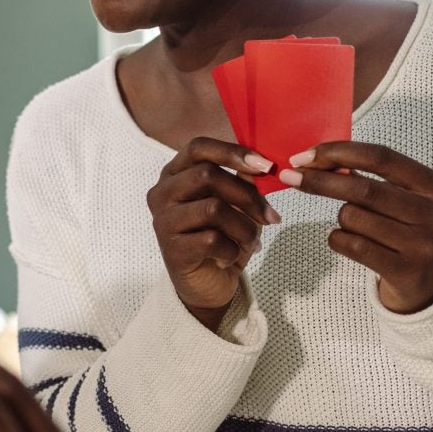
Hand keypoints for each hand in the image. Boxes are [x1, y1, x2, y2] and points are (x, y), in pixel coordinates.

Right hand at [147, 137, 279, 326]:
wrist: (208, 284)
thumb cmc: (220, 237)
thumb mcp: (235, 204)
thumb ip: (242, 180)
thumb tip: (262, 163)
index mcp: (175, 174)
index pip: (198, 147)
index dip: (232, 152)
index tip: (265, 166)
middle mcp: (162, 193)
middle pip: (207, 175)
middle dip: (247, 195)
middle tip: (270, 217)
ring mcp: (163, 221)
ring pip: (213, 208)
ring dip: (243, 227)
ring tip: (250, 241)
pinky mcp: (171, 249)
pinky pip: (212, 240)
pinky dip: (232, 249)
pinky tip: (229, 257)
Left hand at [282, 142, 432, 314]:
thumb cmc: (416, 233)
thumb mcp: (412, 201)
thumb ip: (376, 179)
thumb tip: (321, 158)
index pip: (382, 158)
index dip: (339, 152)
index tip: (305, 155)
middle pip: (363, 188)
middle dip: (320, 180)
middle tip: (290, 176)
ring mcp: (424, 246)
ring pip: (354, 217)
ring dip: (341, 218)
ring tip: (356, 226)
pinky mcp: (406, 272)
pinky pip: (351, 245)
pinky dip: (338, 238)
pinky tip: (347, 241)